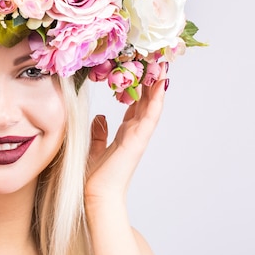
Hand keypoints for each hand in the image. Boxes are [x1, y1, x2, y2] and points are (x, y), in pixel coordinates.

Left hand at [86, 63, 168, 203]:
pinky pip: (150, 116)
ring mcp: (138, 136)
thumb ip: (98, 133)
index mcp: (124, 134)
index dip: (139, 88)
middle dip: (151, 81)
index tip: (142, 70)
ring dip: (158, 85)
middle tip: (156, 60)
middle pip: (146, 101)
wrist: (96, 195)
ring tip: (162, 63)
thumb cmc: (94, 177)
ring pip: (152, 105)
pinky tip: (160, 84)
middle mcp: (134, 133)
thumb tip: (101, 117)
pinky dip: (156, 100)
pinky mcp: (138, 140)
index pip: (135, 106)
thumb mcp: (92, 148)